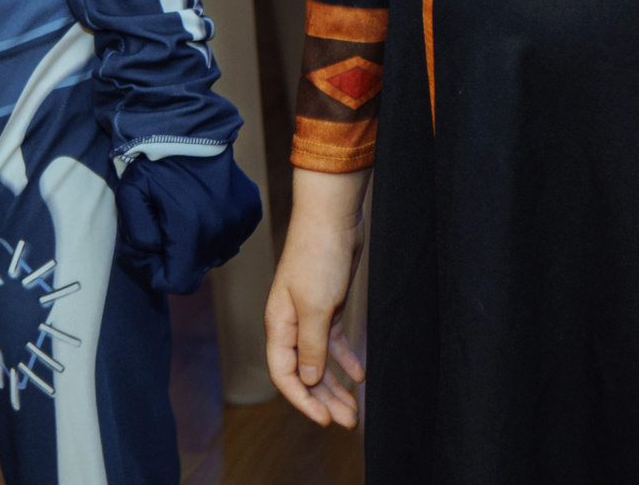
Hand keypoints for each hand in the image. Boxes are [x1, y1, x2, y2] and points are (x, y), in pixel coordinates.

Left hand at [115, 148, 262, 294]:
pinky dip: (214, 229)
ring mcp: (241, 222)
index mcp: (192, 230)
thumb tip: (155, 256)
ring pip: (214, 255)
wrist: (188, 126)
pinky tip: (201, 206)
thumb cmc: (154, 162)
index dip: (157, 274)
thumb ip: (137, 236)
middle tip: (161, 228)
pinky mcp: (251, 211)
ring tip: (182, 214)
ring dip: (196, 245)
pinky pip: (230, 237)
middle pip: (196, 269)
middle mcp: (222, 231)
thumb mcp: (130, 196)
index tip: (148, 252)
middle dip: (175, 258)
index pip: (178, 283)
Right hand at [265, 167, 367, 426]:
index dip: (302, 399)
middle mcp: (291, 323)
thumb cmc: (318, 257)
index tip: (325, 419)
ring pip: (319, 361)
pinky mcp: (328, 306)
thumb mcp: (316, 306)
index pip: (283, 373)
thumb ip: (310, 345)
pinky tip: (359, 375)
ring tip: (354, 408)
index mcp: (279, 324)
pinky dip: (345, 359)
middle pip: (303, 372)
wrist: (332, 218)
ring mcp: (310, 314)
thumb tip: (307, 379)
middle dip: (323, 399)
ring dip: (334, 385)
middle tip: (346, 421)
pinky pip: (334, 342)